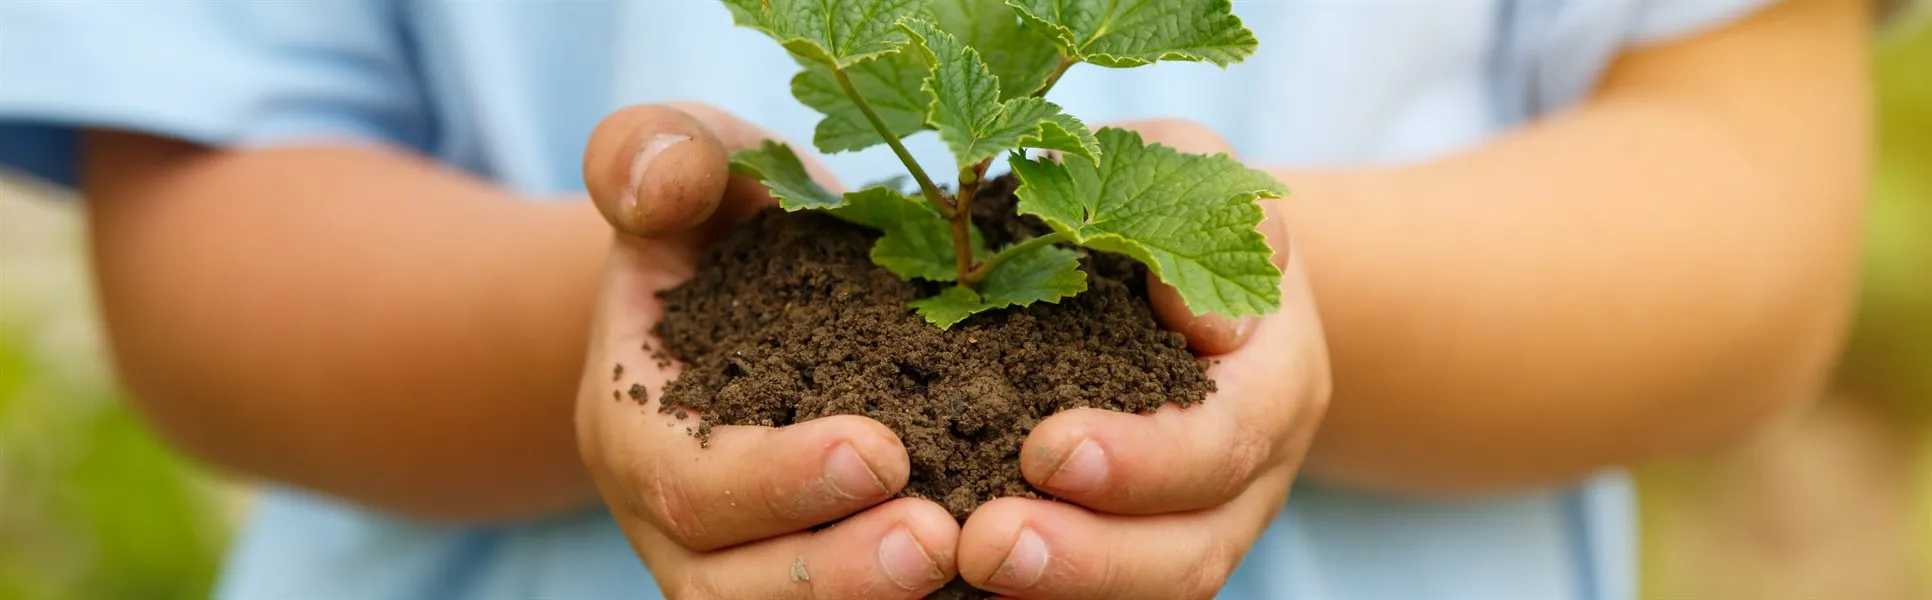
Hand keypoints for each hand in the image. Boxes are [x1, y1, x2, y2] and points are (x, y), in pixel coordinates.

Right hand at [573, 103, 960, 598]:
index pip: (687, 483)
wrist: (757, 287)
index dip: (776, 479)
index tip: (882, 449)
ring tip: (976, 561)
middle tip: (942, 540)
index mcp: (637, 428)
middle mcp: (680, 524)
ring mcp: (745, 566)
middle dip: (837, 574)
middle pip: (733, 588)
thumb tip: (659, 183)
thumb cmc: (727, 217)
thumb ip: (662, 153)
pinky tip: (1012, 583)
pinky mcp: (823, 577)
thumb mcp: (693, 164)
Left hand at [955, 120, 1331, 598]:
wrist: (1189, 269)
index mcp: (1272, 383)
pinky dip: (1031, 597)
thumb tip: (1199, 320)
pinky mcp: (1133, 546)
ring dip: (1056, 593)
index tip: (1045, 449)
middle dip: (1090, 559)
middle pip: (1191, 553)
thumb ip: (1200, 223)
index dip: (1142, 460)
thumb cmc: (1173, 207)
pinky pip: (1093, 595)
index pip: (1224, 443)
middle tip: (984, 543)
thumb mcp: (1190, 173)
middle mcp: (1247, 477)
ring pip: (1149, 591)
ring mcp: (1194, 525)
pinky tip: (945, 586)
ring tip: (960, 567)